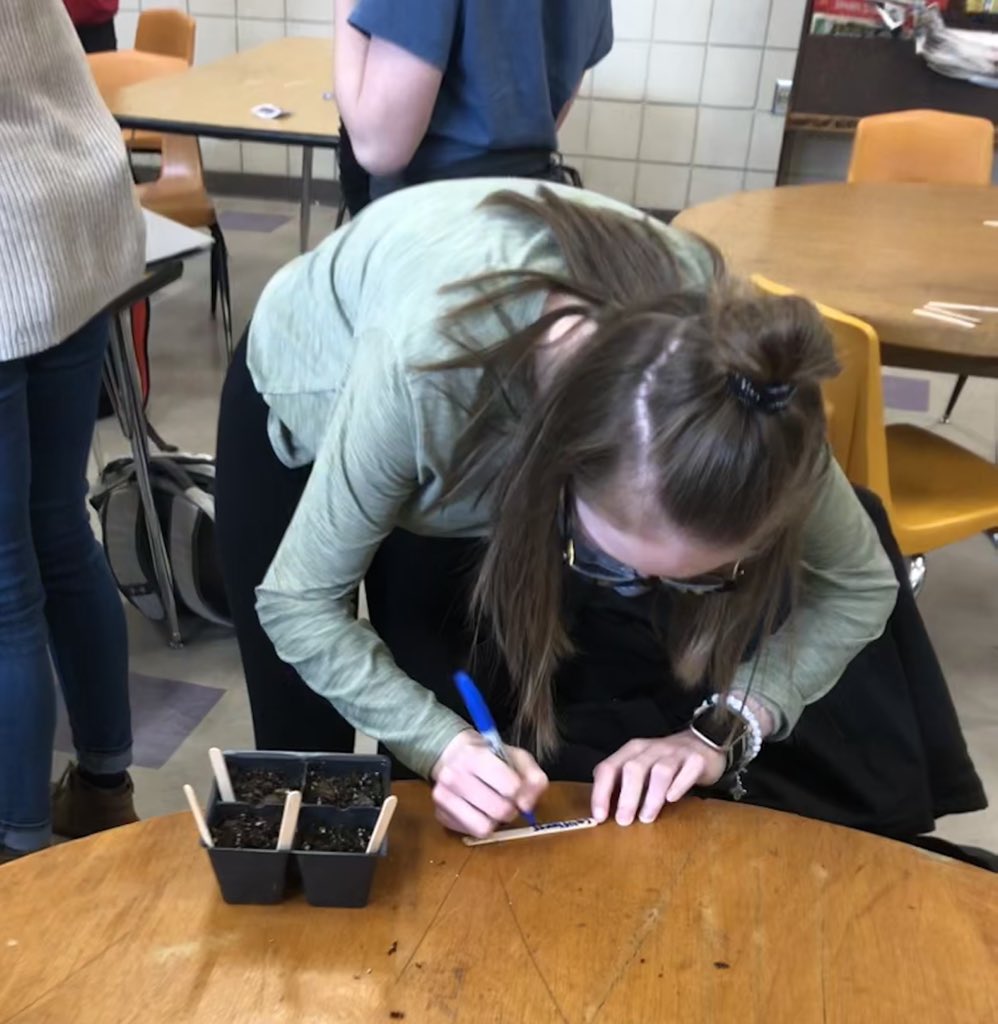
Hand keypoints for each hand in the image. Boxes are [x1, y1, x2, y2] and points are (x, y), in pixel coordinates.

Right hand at [431, 731, 548, 838]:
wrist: (454, 755)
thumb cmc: (490, 757)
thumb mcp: (517, 757)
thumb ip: (533, 778)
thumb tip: (527, 806)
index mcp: (475, 755)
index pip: (511, 788)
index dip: (520, 791)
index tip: (515, 787)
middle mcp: (454, 775)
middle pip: (499, 811)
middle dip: (510, 809)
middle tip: (506, 800)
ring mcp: (443, 796)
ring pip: (484, 827)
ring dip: (495, 821)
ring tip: (492, 807)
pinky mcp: (440, 814)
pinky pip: (471, 833)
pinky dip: (480, 825)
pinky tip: (478, 810)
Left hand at [591, 732, 726, 825]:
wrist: (701, 742)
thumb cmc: (663, 761)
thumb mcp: (640, 767)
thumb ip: (622, 784)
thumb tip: (602, 813)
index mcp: (632, 750)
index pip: (609, 768)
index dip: (601, 792)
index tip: (599, 816)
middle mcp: (651, 749)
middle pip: (633, 769)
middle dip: (626, 797)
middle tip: (623, 821)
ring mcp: (675, 753)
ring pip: (660, 771)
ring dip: (652, 796)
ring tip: (646, 817)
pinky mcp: (697, 759)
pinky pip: (688, 771)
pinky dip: (679, 785)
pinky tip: (672, 799)